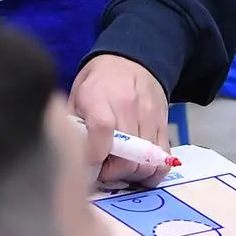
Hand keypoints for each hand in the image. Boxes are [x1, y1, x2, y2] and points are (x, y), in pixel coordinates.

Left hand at [70, 54, 169, 187]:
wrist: (129, 60)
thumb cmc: (97, 84)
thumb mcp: (76, 98)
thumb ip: (71, 127)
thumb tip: (71, 161)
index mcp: (98, 97)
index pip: (102, 130)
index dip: (95, 157)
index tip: (89, 166)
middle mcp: (127, 106)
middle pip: (127, 157)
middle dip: (113, 174)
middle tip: (103, 170)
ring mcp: (149, 116)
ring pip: (147, 163)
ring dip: (132, 175)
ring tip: (120, 168)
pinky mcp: (164, 123)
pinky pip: (163, 159)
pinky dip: (152, 172)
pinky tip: (138, 168)